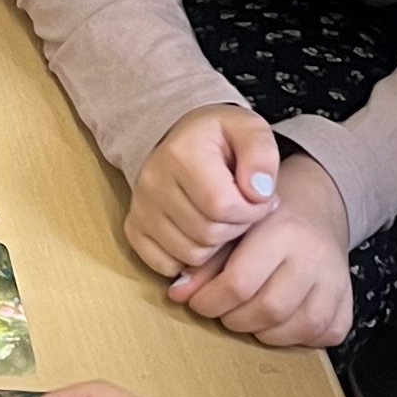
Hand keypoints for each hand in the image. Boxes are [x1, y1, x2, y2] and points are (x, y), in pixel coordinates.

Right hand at [125, 106, 282, 279]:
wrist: (183, 141)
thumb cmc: (221, 138)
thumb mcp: (249, 130)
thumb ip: (262, 155)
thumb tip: (259, 194)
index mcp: (181, 153)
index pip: (223, 205)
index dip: (253, 211)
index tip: (261, 200)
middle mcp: (152, 181)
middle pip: (208, 233)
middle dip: (236, 227)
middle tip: (242, 210)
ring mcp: (139, 207)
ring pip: (191, 255)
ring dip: (216, 245)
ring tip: (223, 219)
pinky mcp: (134, 228)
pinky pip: (166, 265)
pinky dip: (189, 259)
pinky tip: (200, 234)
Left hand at [168, 152, 353, 347]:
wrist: (315, 208)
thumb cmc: (267, 220)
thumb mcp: (232, 229)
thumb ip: (205, 262)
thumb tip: (180, 294)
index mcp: (283, 231)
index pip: (239, 283)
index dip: (210, 301)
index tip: (199, 301)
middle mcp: (315, 256)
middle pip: (268, 310)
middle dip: (235, 319)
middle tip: (224, 311)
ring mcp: (336, 280)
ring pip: (298, 328)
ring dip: (264, 332)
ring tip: (249, 315)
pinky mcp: (349, 300)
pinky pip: (324, 334)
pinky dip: (299, 336)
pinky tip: (281, 321)